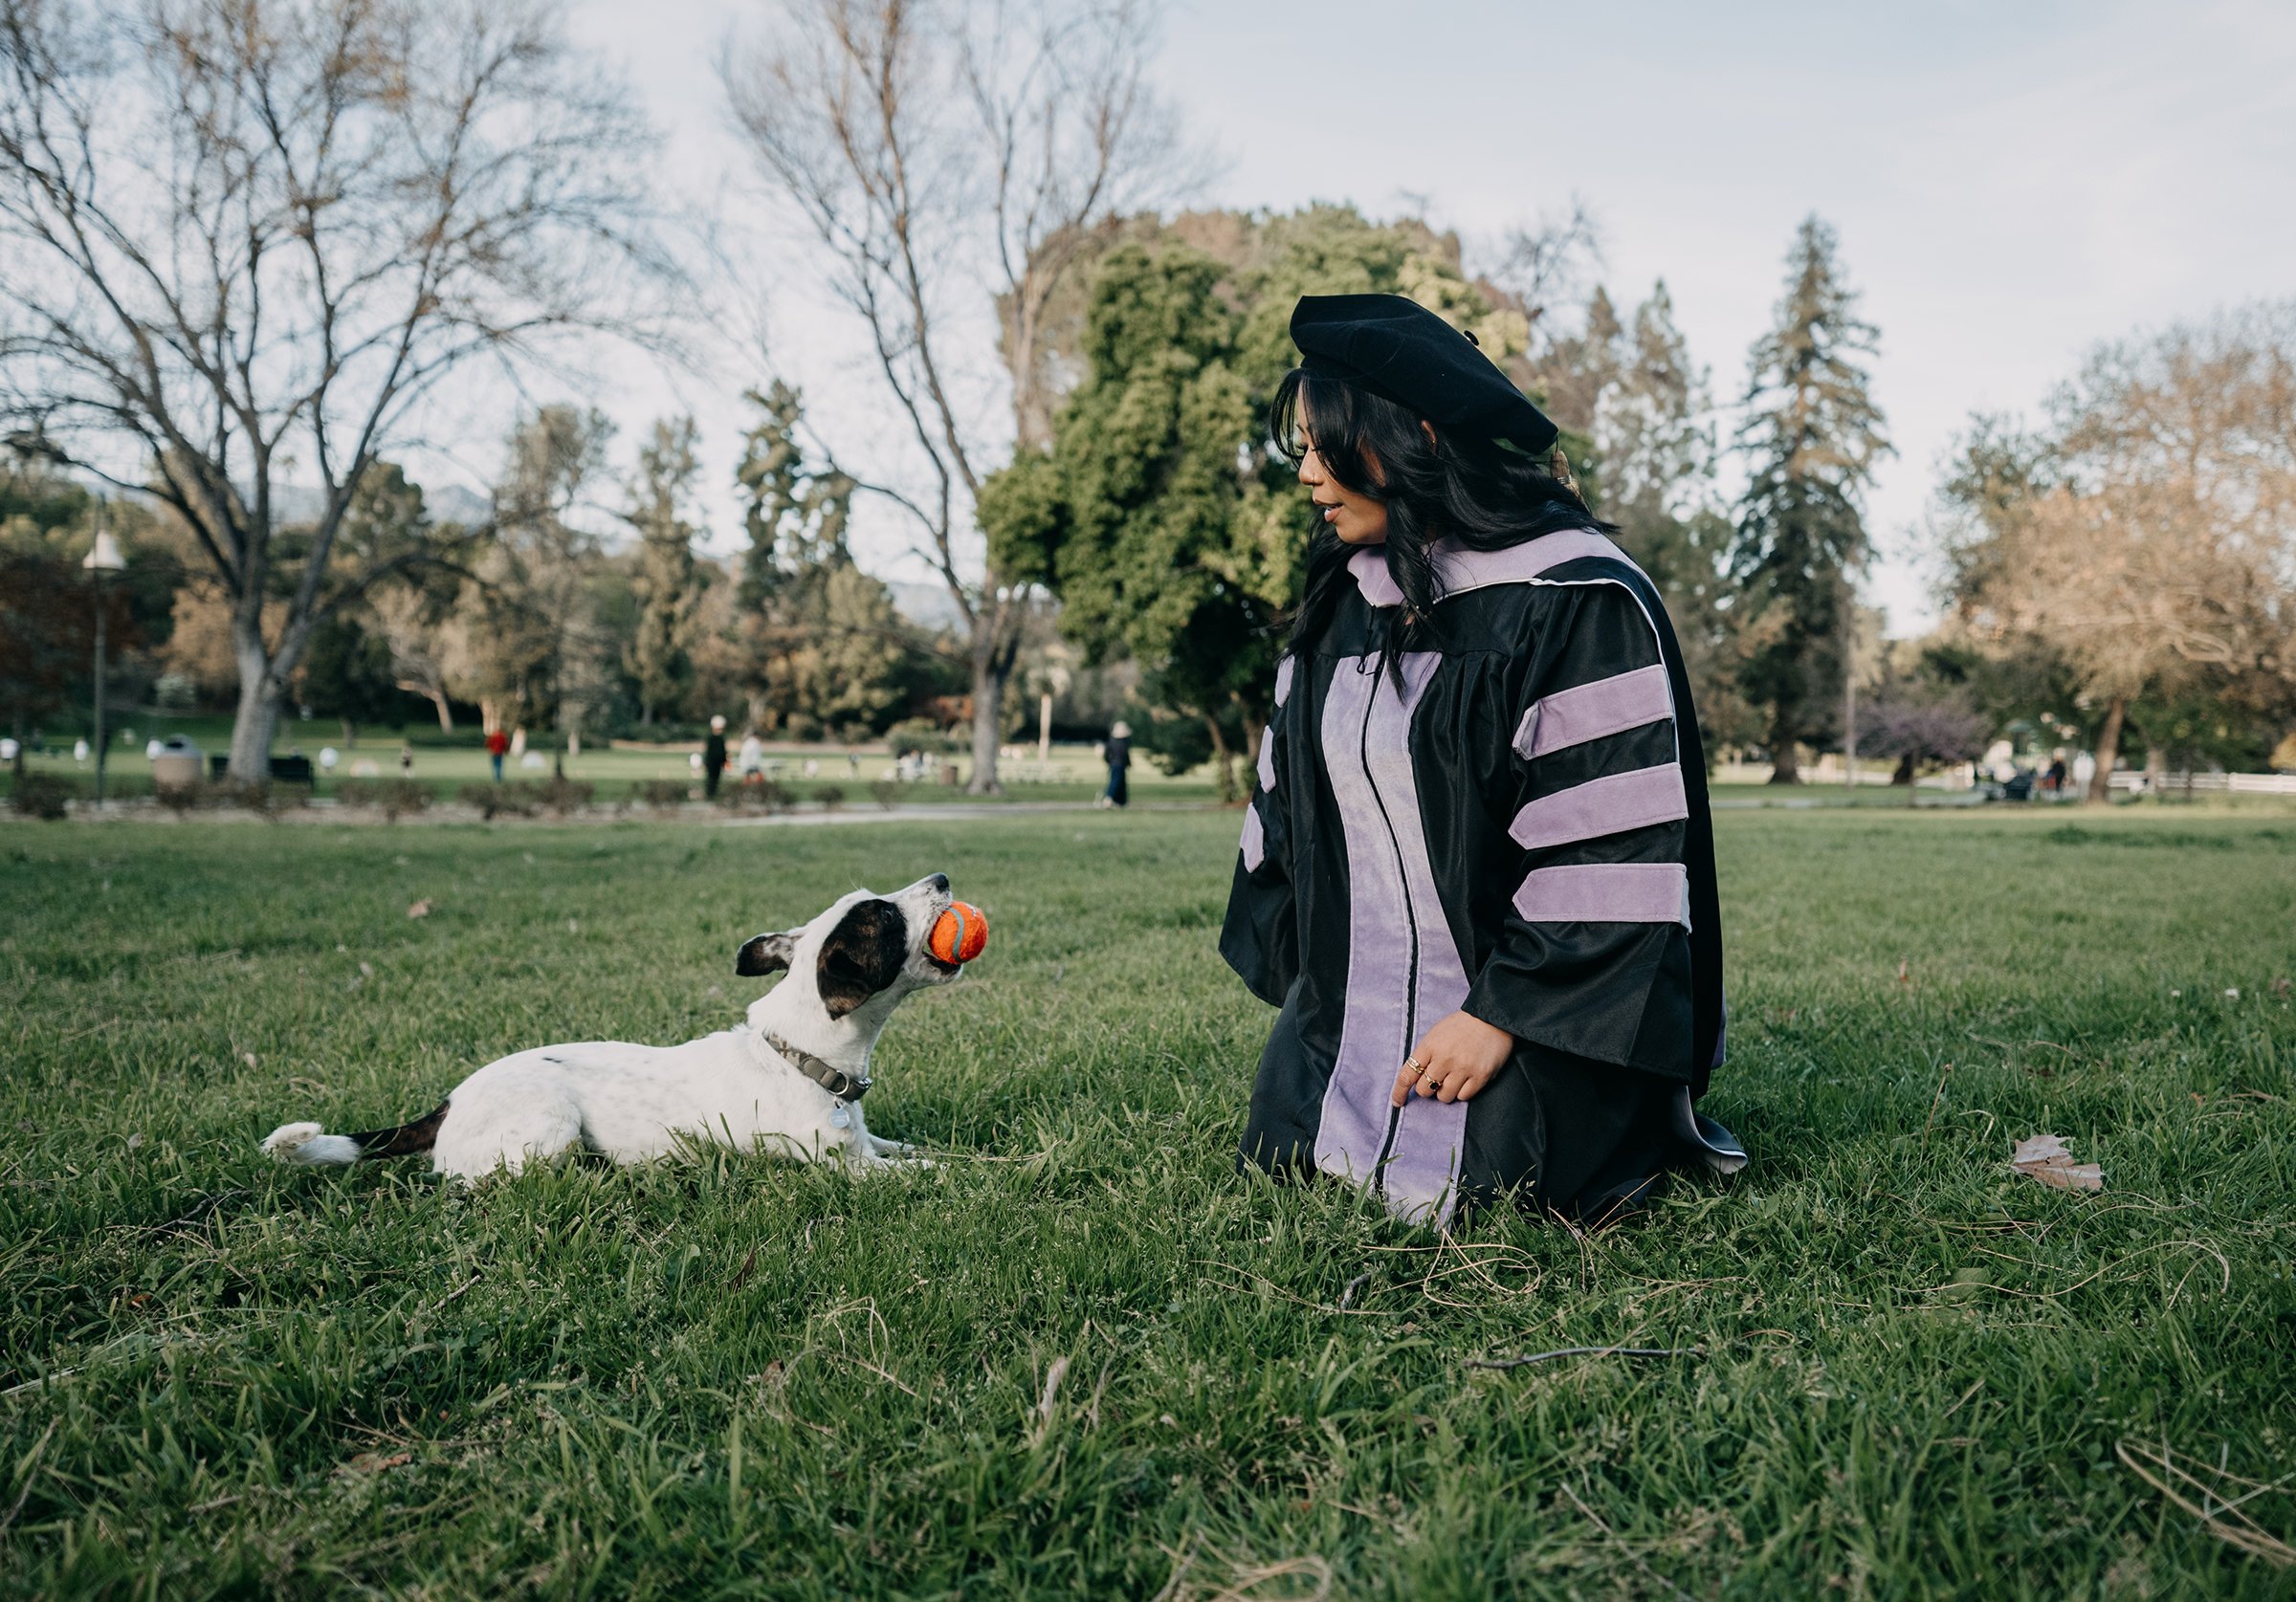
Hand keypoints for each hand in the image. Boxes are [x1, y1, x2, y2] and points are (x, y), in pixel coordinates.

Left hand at [1391, 1010, 1515, 1106]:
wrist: (1492, 1018)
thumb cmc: (1461, 1026)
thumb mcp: (1436, 1033)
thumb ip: (1425, 1054)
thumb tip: (1415, 1077)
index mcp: (1429, 1046)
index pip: (1407, 1075)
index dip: (1399, 1091)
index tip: (1397, 1102)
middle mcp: (1444, 1059)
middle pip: (1424, 1090)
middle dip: (1427, 1089)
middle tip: (1436, 1080)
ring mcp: (1463, 1068)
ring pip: (1444, 1096)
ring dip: (1445, 1092)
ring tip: (1453, 1078)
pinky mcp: (1480, 1076)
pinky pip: (1463, 1096)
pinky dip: (1463, 1091)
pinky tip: (1467, 1079)